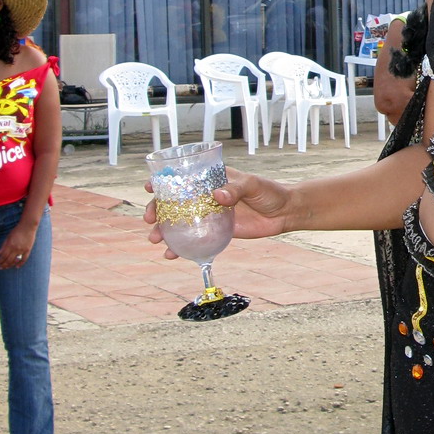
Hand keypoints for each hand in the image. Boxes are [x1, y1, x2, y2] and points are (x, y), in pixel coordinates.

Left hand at [0, 217, 39, 269]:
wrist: (28, 226)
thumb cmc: (17, 231)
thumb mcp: (8, 238)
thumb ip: (3, 246)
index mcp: (9, 245)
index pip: (3, 256)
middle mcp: (15, 248)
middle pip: (8, 260)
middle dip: (3, 265)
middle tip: (0, 267)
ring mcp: (22, 250)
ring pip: (15, 261)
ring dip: (10, 265)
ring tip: (6, 267)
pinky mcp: (28, 250)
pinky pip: (24, 259)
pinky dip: (20, 264)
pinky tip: (17, 267)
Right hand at [144, 170, 292, 253]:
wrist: (284, 214)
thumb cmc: (270, 192)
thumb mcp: (253, 185)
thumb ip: (236, 189)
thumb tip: (218, 195)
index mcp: (212, 179)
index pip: (183, 177)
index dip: (164, 181)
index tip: (150, 187)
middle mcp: (206, 196)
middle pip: (174, 202)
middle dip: (157, 209)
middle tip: (150, 219)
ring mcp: (209, 214)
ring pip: (179, 222)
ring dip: (163, 230)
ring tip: (155, 239)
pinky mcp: (215, 231)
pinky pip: (193, 239)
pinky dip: (180, 247)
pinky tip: (171, 255)